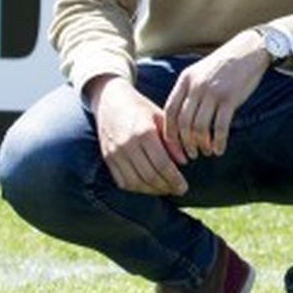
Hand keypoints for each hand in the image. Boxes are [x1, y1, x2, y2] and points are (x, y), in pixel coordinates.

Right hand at [88, 75, 188, 195]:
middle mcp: (127, 145)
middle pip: (149, 176)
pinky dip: (137, 188)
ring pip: (135, 183)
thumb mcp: (162, 118)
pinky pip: (122, 181)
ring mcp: (114, 153)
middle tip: (179, 190)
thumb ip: (173, 140)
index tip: (184, 186)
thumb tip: (184, 161)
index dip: (175, 179)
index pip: (162, 164)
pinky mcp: (107, 158)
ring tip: (166, 189)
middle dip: (166, 187)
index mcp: (144, 132)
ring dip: (152, 191)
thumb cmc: (142, 109)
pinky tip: (149, 187)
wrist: (111, 101)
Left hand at [163, 30, 270, 159]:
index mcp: (185, 80)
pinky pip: (220, 127)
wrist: (249, 50)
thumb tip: (180, 118)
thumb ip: (188, 91)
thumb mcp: (199, 72)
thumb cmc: (224, 64)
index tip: (174, 146)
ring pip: (200, 127)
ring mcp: (213, 92)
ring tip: (206, 152)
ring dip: (202, 144)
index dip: (170, 132)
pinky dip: (219, 142)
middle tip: (191, 154)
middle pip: (184, 123)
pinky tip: (220, 149)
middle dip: (186, 143)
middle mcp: (196, 86)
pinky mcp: (230, 98)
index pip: (170, 111)